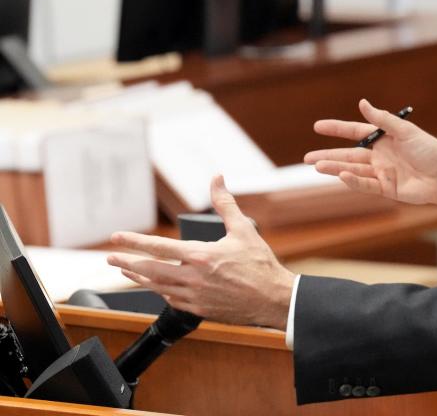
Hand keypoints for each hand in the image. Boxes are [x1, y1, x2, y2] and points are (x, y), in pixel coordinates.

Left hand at [107, 176, 294, 328]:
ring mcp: (194, 296)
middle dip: (127, 262)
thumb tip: (217, 179)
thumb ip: (225, 204)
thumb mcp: (243, 229)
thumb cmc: (260, 265)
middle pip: (149, 271)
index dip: (134, 241)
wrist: (273, 299)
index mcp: (200, 256)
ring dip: (139, 278)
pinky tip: (157, 286)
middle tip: (111, 257)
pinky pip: (172, 300)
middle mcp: (192, 278)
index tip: (116, 237)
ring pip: (156, 287)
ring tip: (127, 270)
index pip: (158, 247)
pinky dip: (160, 291)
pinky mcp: (199, 310)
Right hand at [305, 99, 436, 208]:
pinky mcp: (387, 189)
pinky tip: (341, 176)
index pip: (355, 132)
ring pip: (353, 170)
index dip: (337, 129)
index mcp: (385, 139)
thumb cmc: (430, 150)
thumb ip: (382, 120)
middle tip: (307, 157)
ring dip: (335, 168)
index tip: (317, 126)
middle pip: (349, 155)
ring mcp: (382, 173)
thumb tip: (362, 103)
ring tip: (316, 166)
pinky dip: (353, 181)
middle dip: (328, 155)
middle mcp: (380, 156)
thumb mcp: (406, 131)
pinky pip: (366, 185)